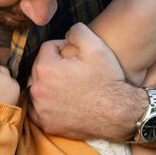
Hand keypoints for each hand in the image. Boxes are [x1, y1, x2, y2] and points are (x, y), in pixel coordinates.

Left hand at [28, 23, 141, 139]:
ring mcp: (40, 109)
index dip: (63, 48)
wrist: (118, 114)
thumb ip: (77, 30)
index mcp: (46, 68)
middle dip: (54, 66)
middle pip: (40, 69)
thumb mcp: (96, 46)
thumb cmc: (108, 80)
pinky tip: (60, 101)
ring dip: (48, 84)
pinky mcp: (46, 124)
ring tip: (67, 86)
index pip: (47, 49)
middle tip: (74, 71)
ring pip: (37, 88)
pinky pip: (38, 110)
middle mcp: (37, 89)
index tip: (76, 56)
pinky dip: (45, 104)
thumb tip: (66, 33)